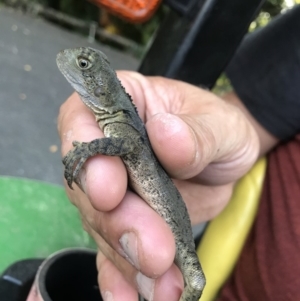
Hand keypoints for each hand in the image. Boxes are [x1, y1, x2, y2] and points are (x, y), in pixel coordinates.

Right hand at [57, 72, 260, 300]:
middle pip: (90, 186)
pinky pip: (115, 251)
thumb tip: (166, 135)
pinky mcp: (126, 222)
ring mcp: (114, 189)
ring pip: (104, 226)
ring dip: (128, 257)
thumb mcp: (221, 124)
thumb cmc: (219, 128)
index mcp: (120, 107)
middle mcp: (106, 148)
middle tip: (152, 251)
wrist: (225, 159)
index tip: (110, 191)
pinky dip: (122, 277)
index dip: (89, 157)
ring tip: (163, 284)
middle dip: (117, 222)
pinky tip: (132, 297)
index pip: (83, 124)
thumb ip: (197, 132)